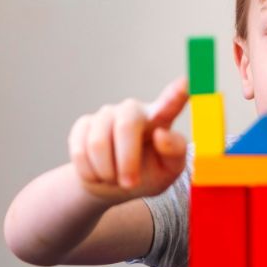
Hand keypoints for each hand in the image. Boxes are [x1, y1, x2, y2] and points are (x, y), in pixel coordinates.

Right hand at [67, 77, 188, 203]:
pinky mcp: (84, 124)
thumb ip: (175, 152)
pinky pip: (80, 150)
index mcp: (161, 118)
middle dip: (126, 162)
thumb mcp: (169, 170)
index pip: (171, 102)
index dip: (178, 91)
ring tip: (115, 178)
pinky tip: (98, 173)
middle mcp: (134, 110)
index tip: (187, 81)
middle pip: (126, 127)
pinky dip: (89, 172)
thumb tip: (161, 134)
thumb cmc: (148, 174)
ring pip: (98, 143)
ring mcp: (107, 114)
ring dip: (107, 172)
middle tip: (130, 184)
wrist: (113, 185)